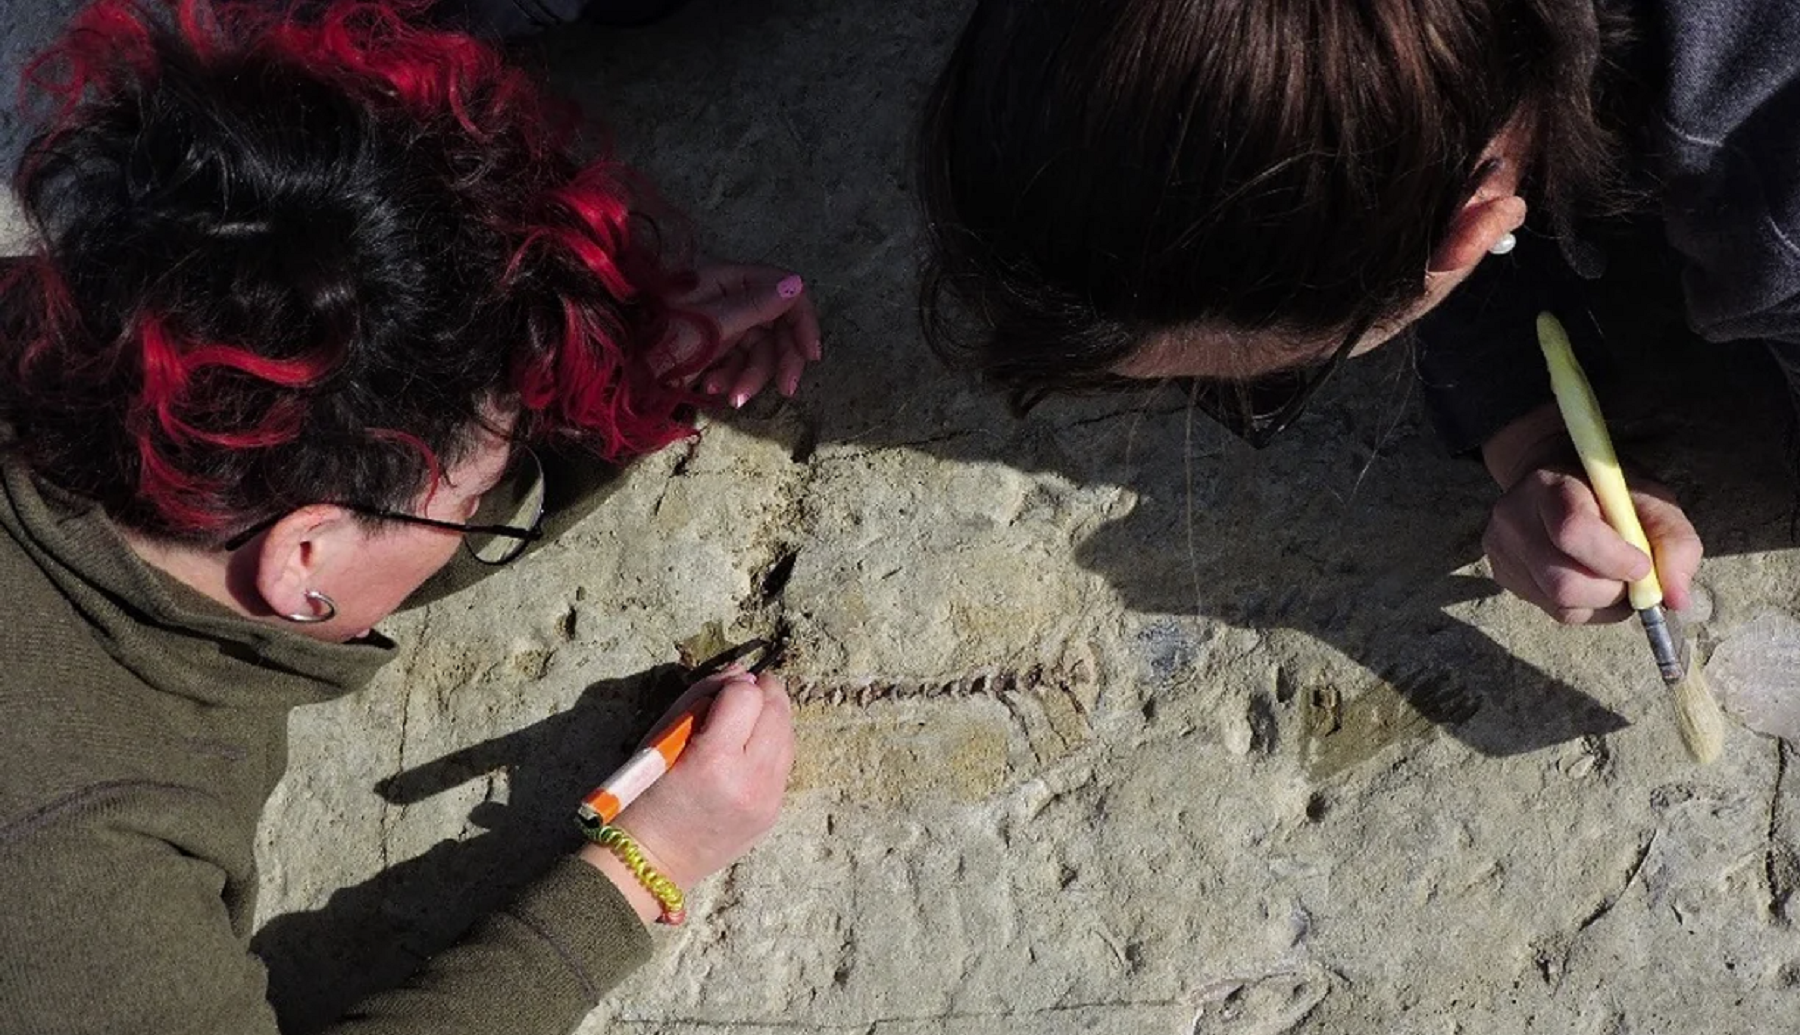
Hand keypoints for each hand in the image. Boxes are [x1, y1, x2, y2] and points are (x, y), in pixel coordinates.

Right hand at [581, 669, 793, 919]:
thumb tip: (740, 673)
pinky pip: (784, 763)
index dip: (735, 687)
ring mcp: (768, 800)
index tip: (723, 692)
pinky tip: (750, 749)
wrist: (653, 859)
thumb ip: (702, 697)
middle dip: (763, 693)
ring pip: (788, 736)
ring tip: (748, 719)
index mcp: (714, 761)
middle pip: (777, 712)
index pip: (747, 697)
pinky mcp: (774, 812)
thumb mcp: (661, 737)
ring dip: (772, 717)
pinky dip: (772, 746)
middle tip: (744, 693)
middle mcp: (750, 781)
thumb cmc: (647, 793)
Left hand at [650, 262, 822, 405]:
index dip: (802, 319)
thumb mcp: (708, 325)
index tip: (810, 355)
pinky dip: (731, 379)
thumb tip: (796, 284)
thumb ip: (753, 305)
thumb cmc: (653, 341)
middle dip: (779, 359)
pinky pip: (736, 363)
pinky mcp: (707, 348)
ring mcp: (716, 323)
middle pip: (775, 324)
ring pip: (758, 350)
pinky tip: (712, 391)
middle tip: (785, 391)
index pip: (784, 288)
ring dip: (751, 376)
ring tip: (731, 399)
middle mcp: (725, 296)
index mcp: (726, 279)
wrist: (610, 371)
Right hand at [1479, 405, 1701, 624]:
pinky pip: (1554, 611)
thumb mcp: (1649, 498)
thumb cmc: (1606, 489)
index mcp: (1548, 486)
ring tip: (1613, 578)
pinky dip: (1587, 606)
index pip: (1573, 532)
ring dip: (1603, 602)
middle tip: (1631, 576)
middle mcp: (1514, 519)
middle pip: (1564, 583)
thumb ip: (1674, 542)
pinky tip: (1590, 581)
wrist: (1552, 478)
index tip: (1641, 565)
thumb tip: (1677, 600)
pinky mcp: (1502, 575)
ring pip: (1561, 604)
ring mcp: (1502, 551)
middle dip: (1612, 592)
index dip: (1614, 559)